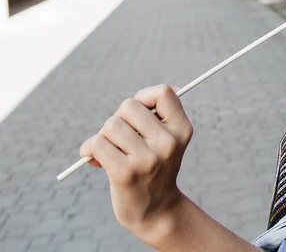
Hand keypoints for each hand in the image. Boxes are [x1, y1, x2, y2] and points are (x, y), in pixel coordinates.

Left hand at [80, 84, 193, 244]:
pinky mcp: (124, 173)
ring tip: (112, 151)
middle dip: (119, 118)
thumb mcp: (170, 139)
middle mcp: (168, 142)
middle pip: (129, 106)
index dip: (144, 97)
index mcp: (182, 129)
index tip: (139, 113)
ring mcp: (147, 159)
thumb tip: (172, 88)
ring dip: (104, 136)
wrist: (155, 210)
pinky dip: (89, 148)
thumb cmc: (157, 167)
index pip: (163, 92)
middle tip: (122, 137)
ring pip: (111, 124)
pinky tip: (96, 159)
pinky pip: (97, 143)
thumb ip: (165, 115)